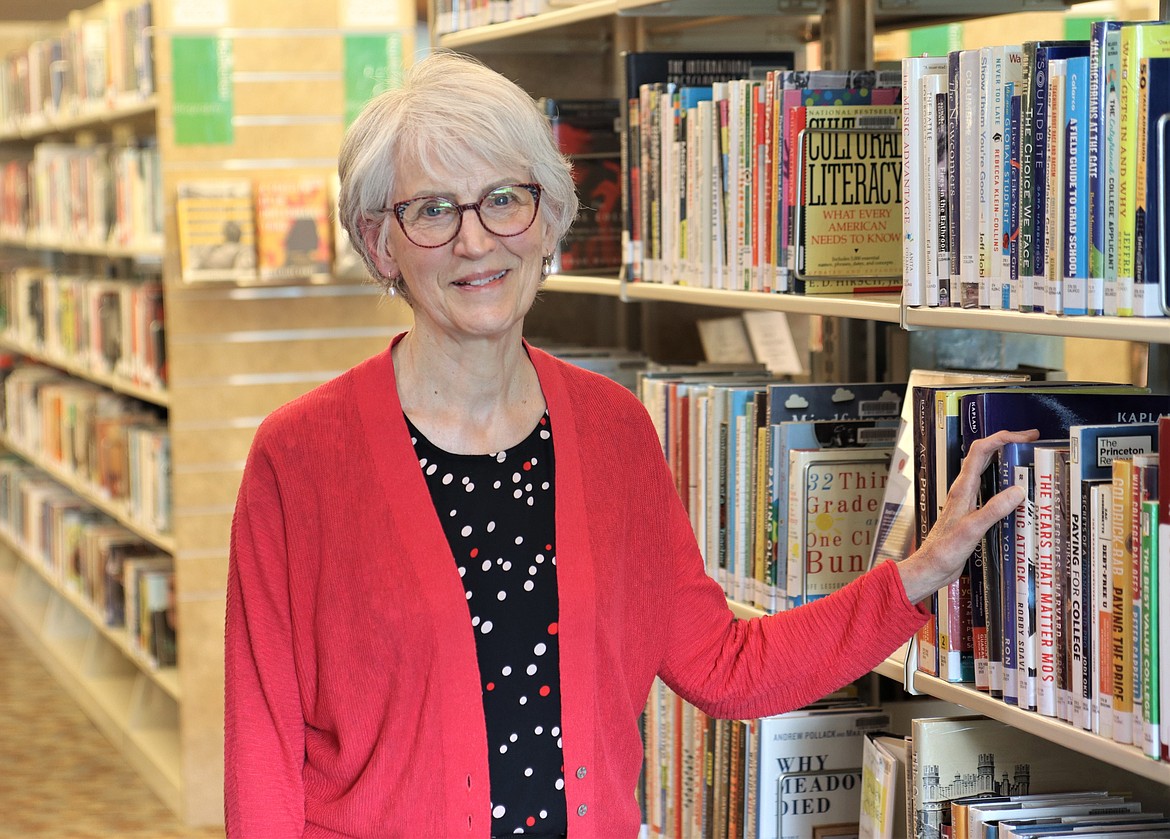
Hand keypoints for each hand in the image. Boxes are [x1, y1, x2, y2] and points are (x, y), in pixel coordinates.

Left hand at [896, 428, 1039, 604]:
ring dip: (1005, 460)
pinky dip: (1004, 483)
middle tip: (1032, 441)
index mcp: (962, 488)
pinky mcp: (970, 512)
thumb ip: (994, 509)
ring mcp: (967, 500)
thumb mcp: (973, 529)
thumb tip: (1019, 490)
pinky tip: (1017, 493)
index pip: (981, 451)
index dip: (1002, 438)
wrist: (931, 567)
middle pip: (984, 456)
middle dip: (1007, 443)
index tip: (1026, 436)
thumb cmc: (945, 550)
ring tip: (1028, 460)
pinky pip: (989, 489)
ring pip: (986, 471)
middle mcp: (963, 490)